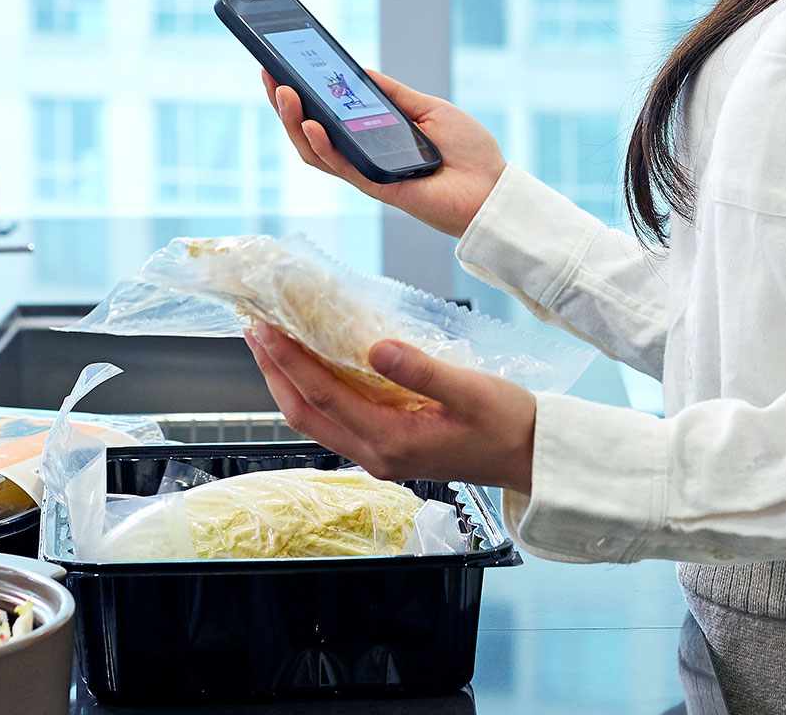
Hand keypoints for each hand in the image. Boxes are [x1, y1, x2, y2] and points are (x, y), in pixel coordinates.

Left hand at [245, 324, 536, 493]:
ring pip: (317, 420)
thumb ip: (421, 370)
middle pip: (304, 414)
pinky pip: (337, 419)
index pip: (323, 396)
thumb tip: (375, 347)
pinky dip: (316, 390)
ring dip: (290, 381)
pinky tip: (317, 364)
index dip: (289, 360)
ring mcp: (380, 456)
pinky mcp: (389, 449)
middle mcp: (376, 455)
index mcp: (391, 442)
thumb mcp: (470, 390)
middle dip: (274, 371)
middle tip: (254, 330)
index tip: (266, 327)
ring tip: (274, 343)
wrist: (531, 458)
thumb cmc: (507, 424)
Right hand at [263, 68, 505, 237]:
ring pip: (316, 153)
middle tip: (270, 74)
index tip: (279, 66)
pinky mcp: (378, 188)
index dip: (300, 95)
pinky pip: (342, 168)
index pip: (325, 117)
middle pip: (310, 134)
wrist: (494, 186)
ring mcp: (367, 174)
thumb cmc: (467, 151)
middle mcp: (363, 157)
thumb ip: (392, 95)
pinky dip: (324, 146)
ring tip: (284, 92)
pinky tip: (312, 124)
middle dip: (285, 106)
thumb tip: (358, 70)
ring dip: (294, 123)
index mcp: (373, 137)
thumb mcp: (428, 109)